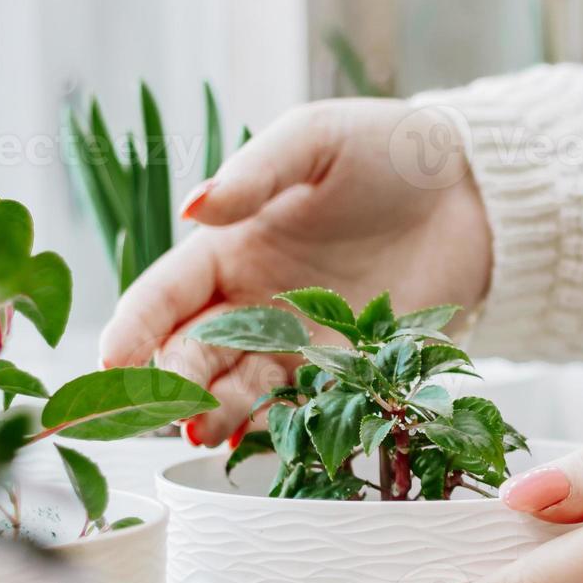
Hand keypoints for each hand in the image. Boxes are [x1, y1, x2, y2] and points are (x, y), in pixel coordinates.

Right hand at [99, 98, 492, 445]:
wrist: (472, 193)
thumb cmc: (386, 150)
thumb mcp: (315, 140)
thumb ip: (256, 174)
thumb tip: (194, 207)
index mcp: (229, 247)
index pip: (165, 294)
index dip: (134, 326)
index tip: (110, 361)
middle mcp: (253, 302)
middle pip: (193, 350)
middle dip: (170, 380)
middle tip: (158, 406)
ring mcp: (299, 342)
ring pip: (240, 387)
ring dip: (217, 411)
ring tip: (201, 430)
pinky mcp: (348, 370)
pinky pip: (302, 405)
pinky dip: (276, 426)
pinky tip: (254, 442)